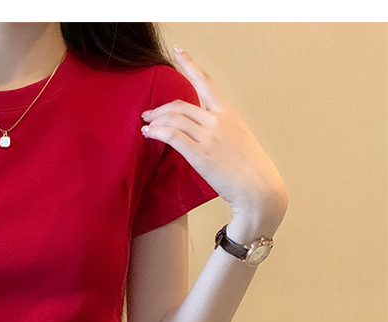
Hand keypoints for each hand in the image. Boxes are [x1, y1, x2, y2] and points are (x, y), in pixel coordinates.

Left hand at [141, 46, 287, 237]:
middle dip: (160, 109)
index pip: (206, 82)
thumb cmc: (250, 169)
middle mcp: (218, 120)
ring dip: (155, 121)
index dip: (190, 64)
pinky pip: (172, 136)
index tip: (178, 50)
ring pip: (174, 119)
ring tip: (146, 126)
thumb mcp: (239, 139)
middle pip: (180, 106)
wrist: (258, 189)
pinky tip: (149, 134)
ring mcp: (209, 137)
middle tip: (148, 115)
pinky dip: (156, 132)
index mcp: (229, 113)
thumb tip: (203, 130)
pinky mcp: (200, 155)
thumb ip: (221, 129)